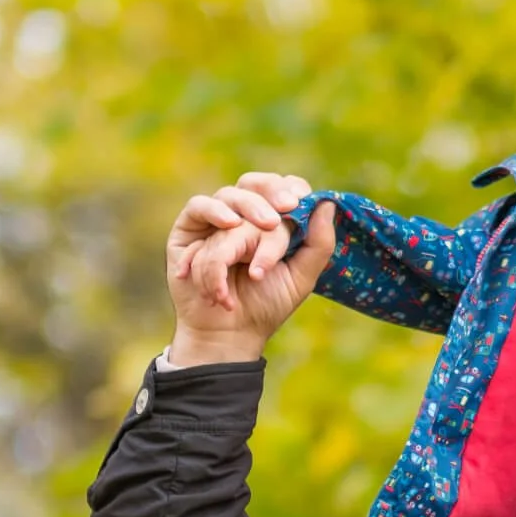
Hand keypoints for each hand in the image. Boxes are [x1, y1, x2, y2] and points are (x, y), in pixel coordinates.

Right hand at [169, 173, 313, 306]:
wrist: (231, 333)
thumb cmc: (266, 306)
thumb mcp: (301, 277)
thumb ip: (318, 243)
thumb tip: (326, 204)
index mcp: (271, 224)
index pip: (281, 189)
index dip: (290, 187)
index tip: (300, 200)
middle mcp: (243, 218)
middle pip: (254, 183)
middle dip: (271, 192)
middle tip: (287, 206)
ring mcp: (215, 222)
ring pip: (231, 196)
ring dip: (250, 210)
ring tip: (266, 227)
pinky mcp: (188, 230)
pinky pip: (198, 207)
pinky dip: (215, 211)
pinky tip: (230, 224)